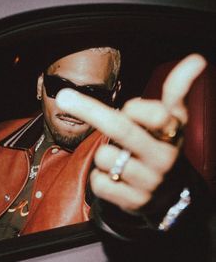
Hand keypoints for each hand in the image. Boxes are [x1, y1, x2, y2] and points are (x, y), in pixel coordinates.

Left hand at [56, 54, 205, 212]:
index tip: (130, 107)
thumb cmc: (161, 144)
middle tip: (65, 96)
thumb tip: (197, 59)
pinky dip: (101, 177)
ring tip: (120, 157)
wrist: (166, 193)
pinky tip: (116, 177)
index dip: (137, 108)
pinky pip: (100, 182)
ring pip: (105, 157)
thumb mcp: (173, 119)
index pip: (156, 114)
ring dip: (104, 154)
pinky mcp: (134, 202)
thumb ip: (178, 89)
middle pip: (122, 129)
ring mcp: (149, 182)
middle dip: (89, 109)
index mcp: (173, 133)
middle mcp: (164, 157)